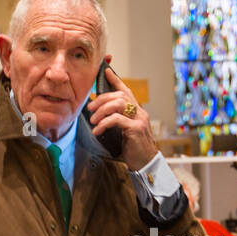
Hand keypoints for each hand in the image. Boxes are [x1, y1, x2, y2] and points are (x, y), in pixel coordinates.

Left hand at [84, 55, 157, 170]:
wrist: (146, 163)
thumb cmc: (134, 148)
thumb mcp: (124, 131)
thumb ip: (117, 121)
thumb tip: (100, 114)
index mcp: (137, 111)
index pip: (126, 91)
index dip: (116, 80)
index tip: (106, 71)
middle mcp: (140, 112)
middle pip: (119, 96)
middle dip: (102, 99)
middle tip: (90, 107)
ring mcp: (139, 119)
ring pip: (118, 104)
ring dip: (101, 110)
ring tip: (93, 121)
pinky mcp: (136, 128)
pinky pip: (116, 119)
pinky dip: (103, 124)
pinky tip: (97, 131)